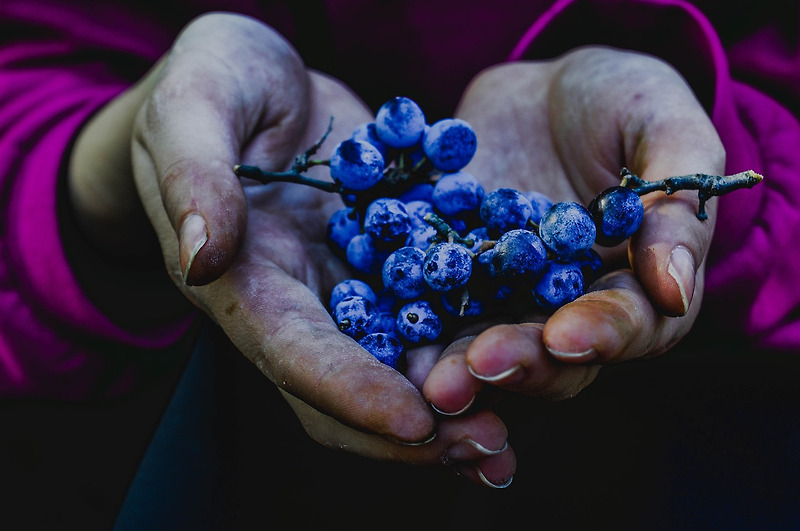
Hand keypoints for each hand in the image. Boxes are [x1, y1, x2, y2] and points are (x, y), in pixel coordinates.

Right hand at [70, 13, 513, 485]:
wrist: (259, 82)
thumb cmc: (212, 83)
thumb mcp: (194, 106)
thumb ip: (194, 176)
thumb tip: (199, 256)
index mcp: (244, 280)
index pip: (293, 352)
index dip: (351, 390)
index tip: (415, 420)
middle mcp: (300, 302)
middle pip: (350, 387)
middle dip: (412, 429)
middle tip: (485, 448)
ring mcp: (351, 286)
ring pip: (400, 365)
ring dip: (455, 404)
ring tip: (509, 439)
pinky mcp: (392, 261)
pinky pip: (435, 311)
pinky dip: (474, 343)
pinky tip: (528, 359)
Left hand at [419, 46, 724, 411]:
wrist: (536, 94)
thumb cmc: (617, 101)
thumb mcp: (660, 124)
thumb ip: (675, 201)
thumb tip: (675, 291)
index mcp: (634, 285)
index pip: (629, 325)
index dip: (601, 334)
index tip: (566, 337)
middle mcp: (567, 309)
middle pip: (551, 357)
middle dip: (518, 364)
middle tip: (481, 364)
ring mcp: (503, 301)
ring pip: (486, 349)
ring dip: (459, 369)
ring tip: (431, 379)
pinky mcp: (450, 283)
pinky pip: (430, 312)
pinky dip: (412, 331)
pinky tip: (389, 344)